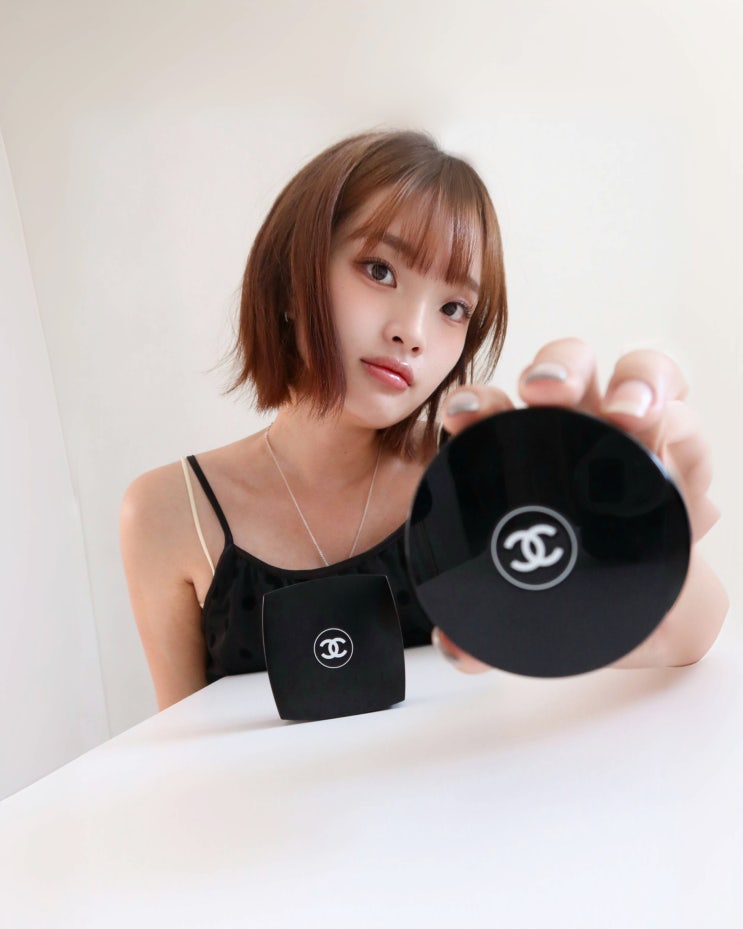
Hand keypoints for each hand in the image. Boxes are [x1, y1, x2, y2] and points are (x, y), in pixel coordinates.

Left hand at [431, 337, 725, 671]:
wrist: (650, 602)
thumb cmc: (582, 580)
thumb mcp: (535, 606)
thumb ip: (490, 630)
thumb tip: (456, 649)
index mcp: (525, 452)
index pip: (496, 411)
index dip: (478, 404)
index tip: (464, 417)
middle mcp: (580, 427)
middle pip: (567, 368)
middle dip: (556, 369)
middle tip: (544, 393)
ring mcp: (637, 433)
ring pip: (639, 375)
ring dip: (635, 384)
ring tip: (629, 414)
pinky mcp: (683, 455)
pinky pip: (688, 424)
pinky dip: (682, 429)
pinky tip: (673, 458)